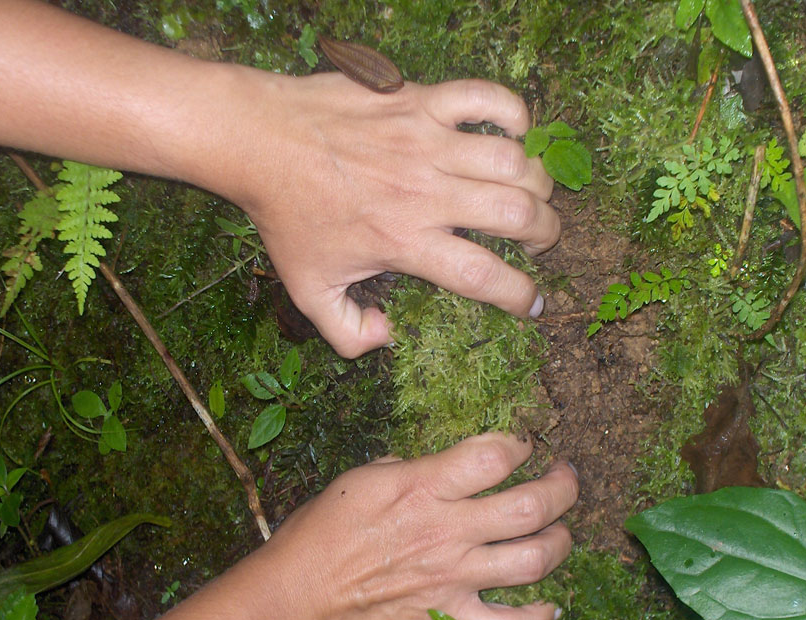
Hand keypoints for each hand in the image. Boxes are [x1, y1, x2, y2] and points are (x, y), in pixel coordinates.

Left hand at [219, 72, 559, 356]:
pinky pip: (487, 98)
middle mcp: (425, 193)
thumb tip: (390, 336)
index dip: (521, 296)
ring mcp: (426, 142)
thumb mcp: (308, 291)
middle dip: (546, 233)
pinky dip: (513, 113)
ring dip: (536, 182)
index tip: (534, 303)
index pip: (484, 276)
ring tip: (532, 195)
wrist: (259, 142)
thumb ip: (347, 333)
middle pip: (516, 214)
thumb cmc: (286, 216)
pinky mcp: (421, 102)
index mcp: (404, 241)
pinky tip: (515, 133)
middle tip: (541, 241)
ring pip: (513, 161)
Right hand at [258, 432, 577, 619]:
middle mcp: (449, 531)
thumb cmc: (319, 532)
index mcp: (425, 488)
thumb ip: (410, 469)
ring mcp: (454, 579)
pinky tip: (550, 607)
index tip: (522, 443)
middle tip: (565, 479)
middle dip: (563, 488)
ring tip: (561, 532)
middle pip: (532, 506)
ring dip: (560, 544)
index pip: (495, 456)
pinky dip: (538, 619)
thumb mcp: (360, 477)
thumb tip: (436, 469)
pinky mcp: (449, 619)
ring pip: (535, 561)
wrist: (295, 599)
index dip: (519, 443)